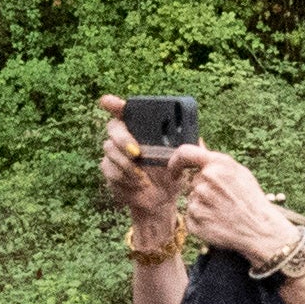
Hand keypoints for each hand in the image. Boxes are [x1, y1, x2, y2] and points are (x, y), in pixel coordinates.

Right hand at [93, 101, 186, 235]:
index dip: (113, 104)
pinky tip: (137, 184)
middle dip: (123, 139)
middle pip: (113, 128)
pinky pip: (109, 169)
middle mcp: (125, 137)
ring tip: (143, 178)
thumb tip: (197, 139)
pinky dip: (124, 178)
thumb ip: (189, 147)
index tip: (108, 102)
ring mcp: (114, 153)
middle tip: (137, 153)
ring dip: (127, 165)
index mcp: (142, 128)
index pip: (124, 110)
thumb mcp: (184, 160)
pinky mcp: (109, 170)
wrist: (161, 201)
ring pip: (110, 150)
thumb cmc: (173, 175)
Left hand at [161, 148, 296, 267]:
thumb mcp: (240, 173)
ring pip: (192, 200)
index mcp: (218, 165)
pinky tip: (217, 222)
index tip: (174, 170)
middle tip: (223, 200)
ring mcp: (199, 203)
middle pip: (193, 182)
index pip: (185, 153)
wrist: (261, 230)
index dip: (176, 161)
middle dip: (204, 189)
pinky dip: (201, 220)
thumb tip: (199, 143)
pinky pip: (191, 217)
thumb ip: (216, 159)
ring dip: (203, 205)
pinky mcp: (195, 222)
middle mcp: (206, 181)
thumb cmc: (252, 200)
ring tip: (222, 212)